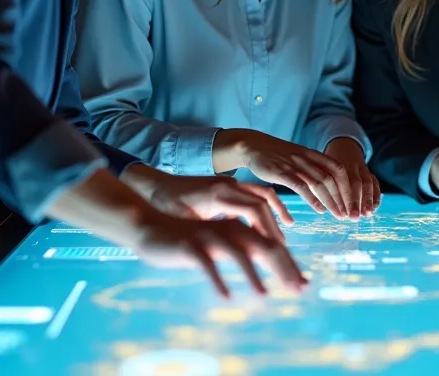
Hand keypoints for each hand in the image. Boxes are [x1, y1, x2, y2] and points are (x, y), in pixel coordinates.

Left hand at [122, 166, 291, 241]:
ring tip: (281, 244)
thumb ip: (210, 234)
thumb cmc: (166, 207)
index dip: (268, 230)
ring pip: (262, 199)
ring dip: (273, 220)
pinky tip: (269, 229)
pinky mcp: (228, 188)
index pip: (255, 209)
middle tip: (284, 253)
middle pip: (263, 204)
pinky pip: (255, 196)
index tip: (277, 250)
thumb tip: (231, 253)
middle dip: (275, 229)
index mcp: (220, 193)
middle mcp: (229, 185)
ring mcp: (230, 184)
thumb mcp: (186, 222)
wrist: (154, 185)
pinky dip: (267, 211)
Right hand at [133, 214, 308, 298]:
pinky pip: (207, 265)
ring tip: (264, 296)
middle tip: (298, 289)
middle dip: (283, 269)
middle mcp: (228, 229)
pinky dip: (218, 280)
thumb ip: (241, 250)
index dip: (289, 264)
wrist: (149, 226)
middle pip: (264, 247)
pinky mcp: (190, 246)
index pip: (272, 245)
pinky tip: (226, 297)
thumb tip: (267, 264)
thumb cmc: (187, 239)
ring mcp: (209, 236)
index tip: (303, 284)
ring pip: (238, 254)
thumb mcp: (218, 243)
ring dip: (253, 276)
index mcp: (239, 228)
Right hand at [214, 129, 352, 219]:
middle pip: (332, 178)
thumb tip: (327, 187)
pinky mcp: (281, 172)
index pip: (338, 169)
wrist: (253, 145)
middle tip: (349, 213)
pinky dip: (313, 199)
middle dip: (343, 197)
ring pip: (320, 183)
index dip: (348, 186)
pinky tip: (319, 209)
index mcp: (313, 154)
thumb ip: (312, 168)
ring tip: (338, 214)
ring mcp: (294, 164)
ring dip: (331, 201)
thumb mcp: (298, 157)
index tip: (353, 202)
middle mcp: (307, 158)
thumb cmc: (276, 155)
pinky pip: (301, 186)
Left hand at [324, 138, 380, 218]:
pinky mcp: (368, 170)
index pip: (340, 181)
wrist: (342, 146)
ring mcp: (361, 166)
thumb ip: (317, 184)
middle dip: (355, 201)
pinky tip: (375, 207)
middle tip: (354, 217)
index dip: (342, 198)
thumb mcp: (318, 169)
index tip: (342, 214)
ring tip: (367, 214)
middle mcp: (350, 164)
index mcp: (335, 163)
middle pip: (355, 182)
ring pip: (367, 181)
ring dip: (368, 199)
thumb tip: (317, 206)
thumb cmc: (325, 164)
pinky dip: (376, 194)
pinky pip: (374, 181)